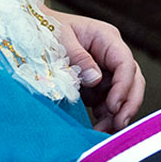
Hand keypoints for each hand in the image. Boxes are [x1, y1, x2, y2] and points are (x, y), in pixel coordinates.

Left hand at [48, 9, 146, 131]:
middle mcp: (109, 55)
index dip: (124, 86)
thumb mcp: (59, 40)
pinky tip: (98, 128)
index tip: (114, 106)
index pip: (125, 62)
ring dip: (117, 114)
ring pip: (123, 94)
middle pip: (132, 79)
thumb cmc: (44, 30)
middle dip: (129, 102)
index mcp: (105, 38)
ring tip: (104, 131)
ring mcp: (104, 71)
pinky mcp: (96, 86)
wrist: (28, 33)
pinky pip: (108, 103)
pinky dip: (106, 117)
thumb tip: (96, 79)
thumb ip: (79, 58)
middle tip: (119, 124)